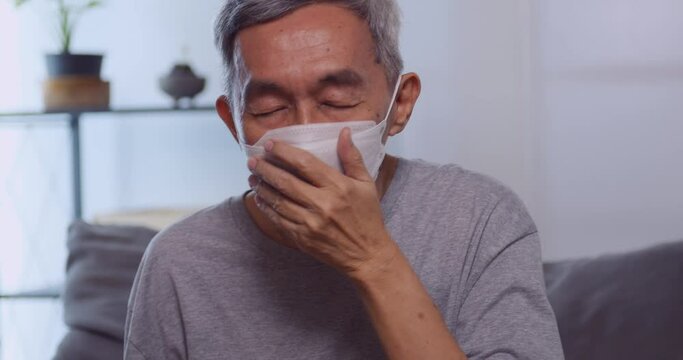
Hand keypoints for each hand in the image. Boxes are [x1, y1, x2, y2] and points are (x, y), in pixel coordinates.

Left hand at [247, 127, 397, 278]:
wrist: (367, 255)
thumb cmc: (368, 217)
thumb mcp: (366, 184)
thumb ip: (352, 157)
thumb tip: (345, 131)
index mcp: (339, 187)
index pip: (305, 164)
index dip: (284, 152)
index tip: (270, 144)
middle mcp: (323, 204)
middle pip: (286, 182)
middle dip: (265, 169)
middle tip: (252, 160)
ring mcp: (311, 223)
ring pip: (278, 201)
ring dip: (262, 187)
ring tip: (252, 176)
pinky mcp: (303, 238)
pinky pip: (278, 220)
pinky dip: (266, 208)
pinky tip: (260, 198)